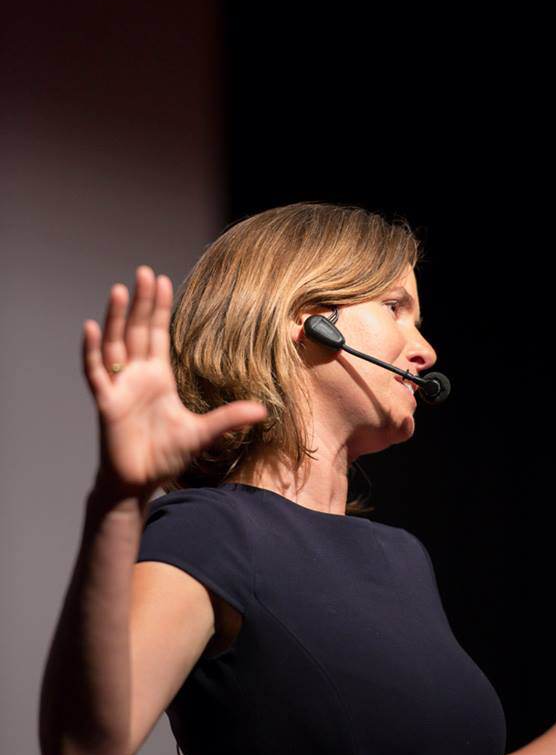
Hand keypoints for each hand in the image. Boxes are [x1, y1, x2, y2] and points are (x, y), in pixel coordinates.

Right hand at [82, 265, 266, 499]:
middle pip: (137, 331)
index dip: (159, 308)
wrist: (139, 482)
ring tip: (120, 291)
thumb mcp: (202, 432)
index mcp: (158, 377)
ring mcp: (119, 387)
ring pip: (115, 344)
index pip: (158, 334)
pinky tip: (92, 328)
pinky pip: (96, 372)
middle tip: (144, 271)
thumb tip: (263, 410)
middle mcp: (137, 376)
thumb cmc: (165, 456)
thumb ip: (228, 418)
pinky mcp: (105, 403)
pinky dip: (92, 351)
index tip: (162, 279)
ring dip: (116, 318)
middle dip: (142, 302)